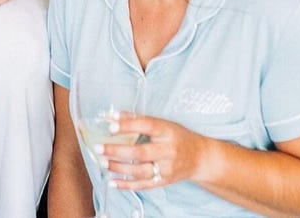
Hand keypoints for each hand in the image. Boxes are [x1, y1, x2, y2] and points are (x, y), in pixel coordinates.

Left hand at [94, 112, 209, 190]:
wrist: (200, 158)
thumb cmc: (178, 137)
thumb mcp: (163, 123)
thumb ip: (139, 120)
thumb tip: (114, 115)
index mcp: (167, 131)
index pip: (146, 126)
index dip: (128, 125)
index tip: (111, 125)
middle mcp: (168, 151)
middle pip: (141, 152)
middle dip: (117, 151)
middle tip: (99, 148)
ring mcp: (167, 169)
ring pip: (140, 171)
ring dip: (119, 168)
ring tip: (103, 162)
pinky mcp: (164, 182)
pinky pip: (143, 185)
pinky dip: (126, 185)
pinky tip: (112, 181)